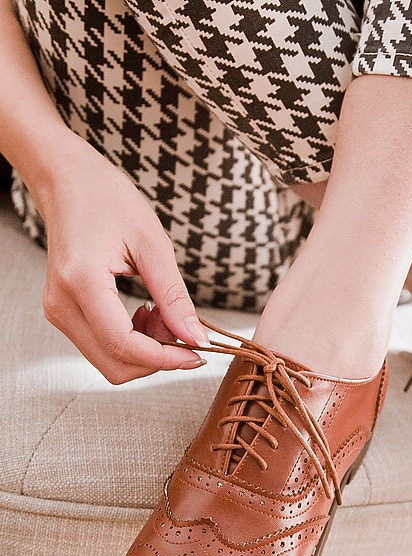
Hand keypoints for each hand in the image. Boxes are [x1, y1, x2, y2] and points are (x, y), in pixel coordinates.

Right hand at [37, 138, 208, 383]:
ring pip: (110, 361)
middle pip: (116, 365)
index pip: (125, 346)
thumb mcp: (153, 244)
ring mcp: (59, 311)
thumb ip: (174, 297)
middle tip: (183, 329)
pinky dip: (133, 341)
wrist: (67, 181)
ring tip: (163, 313)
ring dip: (147, 350)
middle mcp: (62, 305)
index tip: (199, 354)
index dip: (167, 359)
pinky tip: (148, 313)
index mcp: (82, 283)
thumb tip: (197, 338)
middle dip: (158, 358)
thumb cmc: (108, 200)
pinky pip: (102, 346)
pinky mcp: (64, 313)